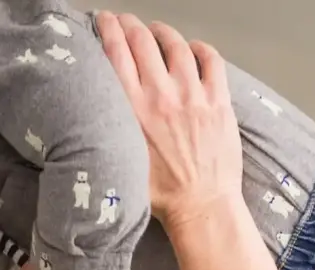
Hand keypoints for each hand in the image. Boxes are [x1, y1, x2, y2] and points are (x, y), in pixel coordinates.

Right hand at [97, 12, 242, 230]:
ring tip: (155, 32)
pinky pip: (210, 60)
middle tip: (124, 21)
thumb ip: (112, 133)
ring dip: (162, 33)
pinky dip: (199, 48)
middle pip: (143, 42)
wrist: (201, 205)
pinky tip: (192, 50)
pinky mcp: (217, 100)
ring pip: (176, 45)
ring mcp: (192, 95)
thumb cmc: (158, 194)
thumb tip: (97, 118)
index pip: (116, 56)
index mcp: (133, 111)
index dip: (108, 29)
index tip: (103, 19)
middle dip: (131, 25)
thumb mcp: (122, 161)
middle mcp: (161, 96)